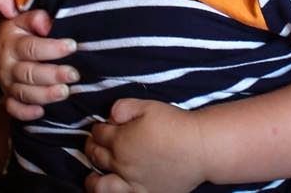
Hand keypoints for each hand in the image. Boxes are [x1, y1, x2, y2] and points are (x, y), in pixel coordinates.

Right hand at [0, 10, 78, 120]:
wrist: (2, 46)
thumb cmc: (22, 31)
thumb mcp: (25, 19)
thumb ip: (37, 18)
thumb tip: (47, 24)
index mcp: (11, 44)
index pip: (30, 48)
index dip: (52, 48)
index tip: (72, 46)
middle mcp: (6, 65)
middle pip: (28, 73)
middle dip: (52, 75)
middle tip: (73, 74)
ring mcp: (6, 84)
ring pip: (23, 93)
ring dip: (44, 95)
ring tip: (65, 92)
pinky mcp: (8, 97)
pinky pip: (13, 109)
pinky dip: (25, 113)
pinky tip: (41, 112)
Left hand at [84, 99, 205, 192]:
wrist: (198, 148)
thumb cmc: (175, 124)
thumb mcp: (149, 106)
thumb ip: (124, 107)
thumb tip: (110, 115)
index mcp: (120, 140)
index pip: (99, 134)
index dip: (97, 128)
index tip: (100, 126)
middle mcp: (121, 163)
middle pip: (97, 156)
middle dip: (91, 147)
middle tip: (92, 142)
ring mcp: (131, 182)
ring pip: (101, 184)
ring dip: (92, 178)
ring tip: (91, 175)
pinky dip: (110, 192)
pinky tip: (112, 188)